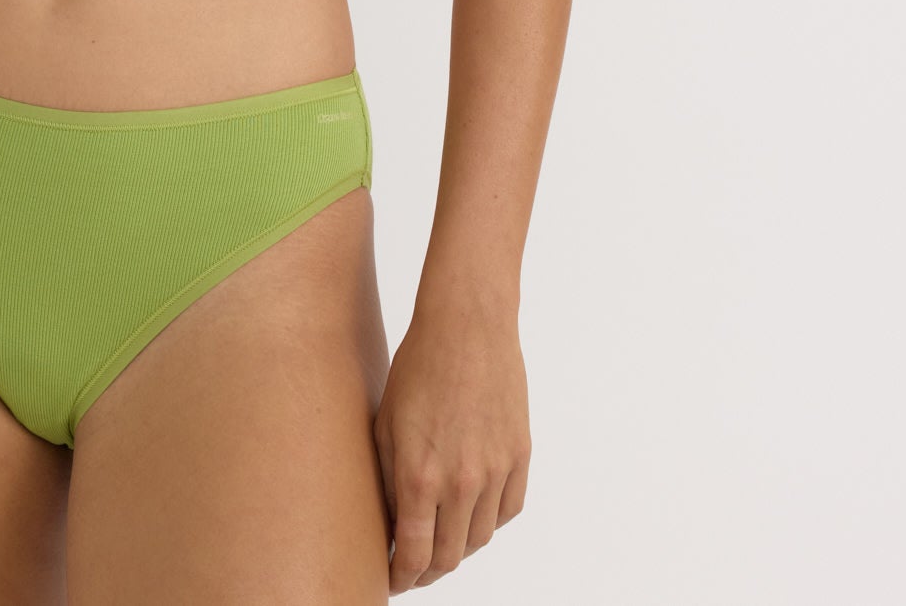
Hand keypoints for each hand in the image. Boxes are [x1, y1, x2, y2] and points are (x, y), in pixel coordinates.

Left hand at [373, 293, 530, 591]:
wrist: (467, 325)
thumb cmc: (417, 366)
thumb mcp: (386, 424)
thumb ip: (390, 481)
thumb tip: (391, 524)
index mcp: (421, 476)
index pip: (413, 555)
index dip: (401, 577)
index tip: (391, 581)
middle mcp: (462, 483)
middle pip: (449, 556)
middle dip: (427, 570)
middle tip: (412, 567)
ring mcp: (496, 471)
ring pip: (479, 538)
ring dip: (458, 547)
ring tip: (439, 539)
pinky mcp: (520, 456)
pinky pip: (507, 510)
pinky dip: (489, 520)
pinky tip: (471, 511)